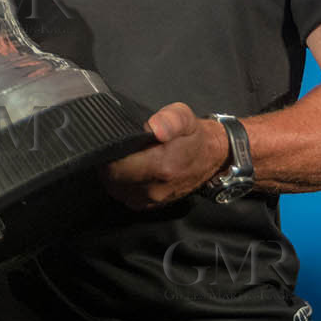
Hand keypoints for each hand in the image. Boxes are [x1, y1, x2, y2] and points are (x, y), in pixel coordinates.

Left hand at [100, 102, 228, 209]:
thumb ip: (169, 119)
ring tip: (125, 157)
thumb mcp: (183, 116)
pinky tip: (132, 170)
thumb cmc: (193, 136)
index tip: (113, 141)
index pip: (114, 166)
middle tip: (118, 147)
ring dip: (115, 174)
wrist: (212, 158)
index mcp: (160, 166)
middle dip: (109, 162)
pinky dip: (123, 183)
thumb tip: (156, 128)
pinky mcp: (151, 205)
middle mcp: (154, 188)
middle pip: (111, 179)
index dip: (108, 153)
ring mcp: (152, 199)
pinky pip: (126, 195)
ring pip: (116, 188)